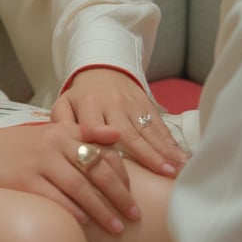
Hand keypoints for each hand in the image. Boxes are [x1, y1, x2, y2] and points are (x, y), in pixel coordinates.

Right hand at [0, 120, 138, 233]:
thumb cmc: (17, 146)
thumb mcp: (49, 132)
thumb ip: (80, 134)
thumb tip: (114, 136)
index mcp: (63, 130)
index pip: (103, 151)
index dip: (122, 174)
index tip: (134, 194)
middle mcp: (54, 143)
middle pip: (97, 170)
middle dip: (120, 195)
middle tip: (135, 215)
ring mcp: (39, 162)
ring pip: (80, 188)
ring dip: (102, 210)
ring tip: (117, 227)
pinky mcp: (25, 181)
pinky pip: (57, 200)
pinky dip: (74, 213)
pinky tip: (85, 225)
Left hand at [51, 67, 187, 175]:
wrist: (103, 70)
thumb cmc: (82, 97)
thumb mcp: (65, 103)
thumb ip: (60, 120)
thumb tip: (60, 138)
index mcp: (88, 105)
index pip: (92, 122)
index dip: (100, 132)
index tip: (111, 142)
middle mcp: (112, 105)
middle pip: (128, 132)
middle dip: (147, 153)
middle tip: (163, 172)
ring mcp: (132, 106)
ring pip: (149, 130)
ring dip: (164, 151)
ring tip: (177, 169)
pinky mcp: (147, 106)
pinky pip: (160, 126)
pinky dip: (171, 143)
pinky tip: (182, 158)